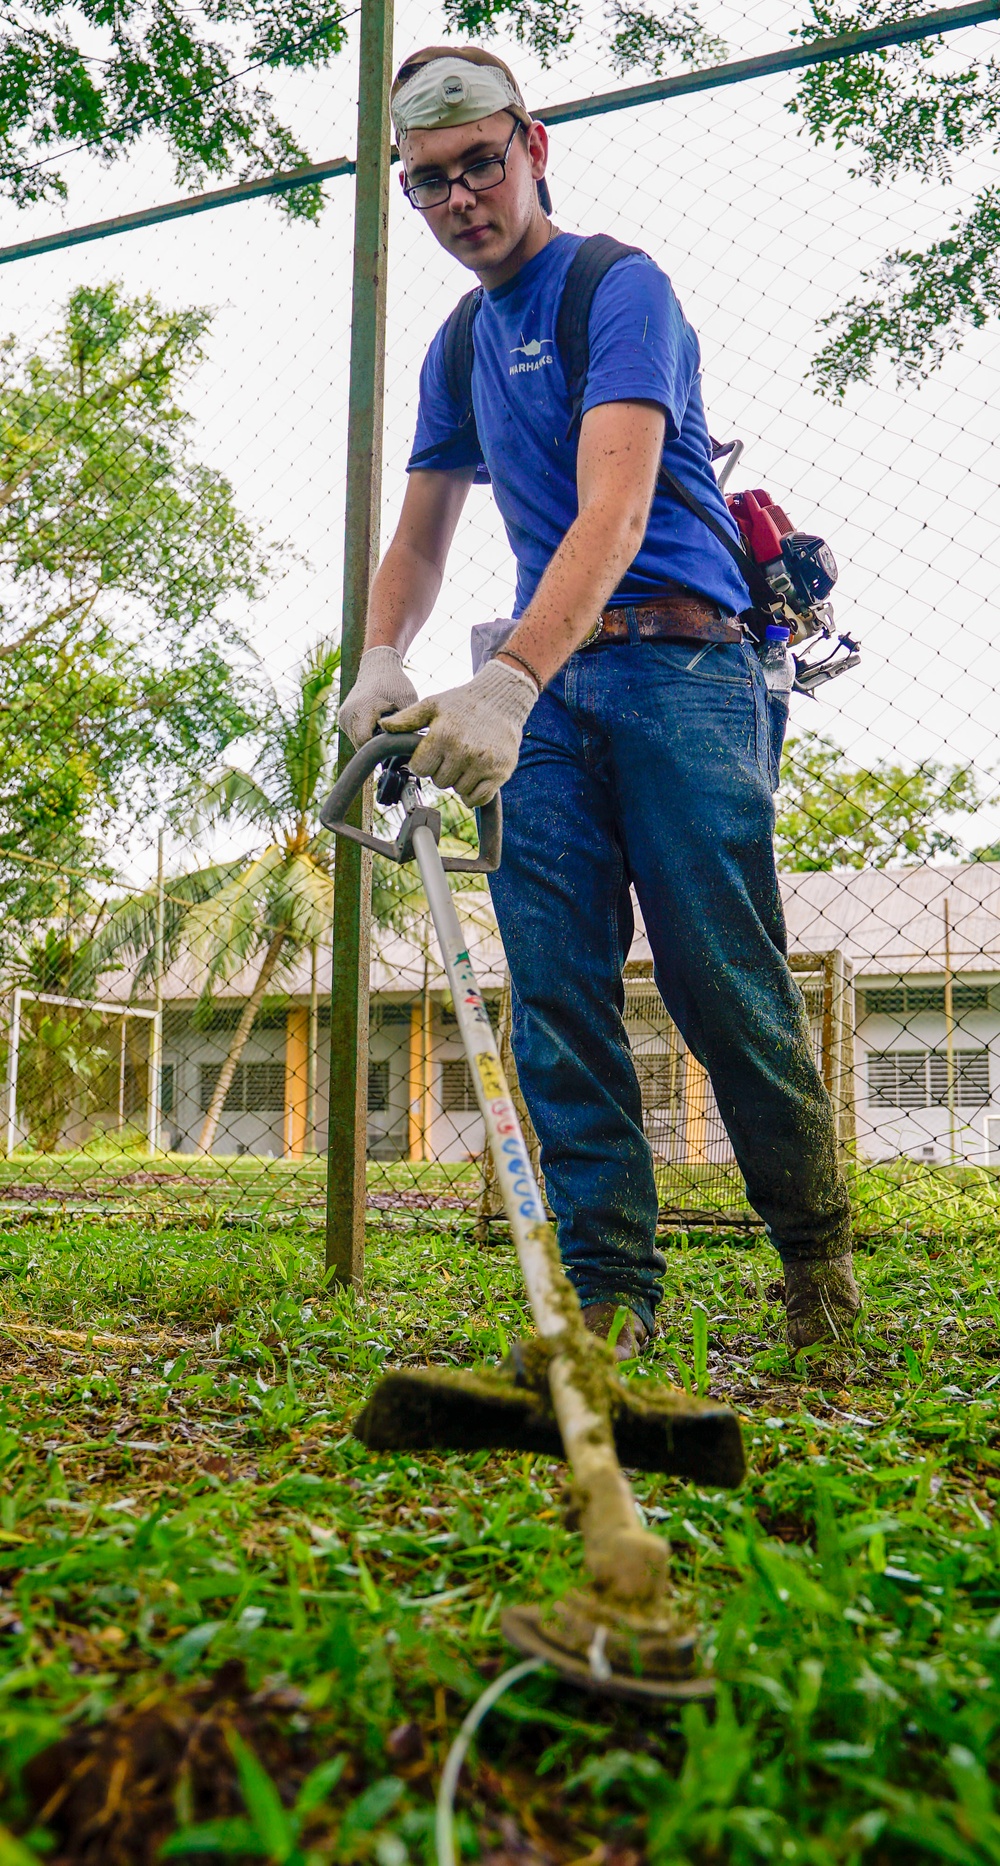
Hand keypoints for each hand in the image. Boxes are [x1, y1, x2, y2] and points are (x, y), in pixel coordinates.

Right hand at [339, 646, 417, 747]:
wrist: (377, 665)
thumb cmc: (396, 683)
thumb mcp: (408, 703)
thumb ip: (407, 726)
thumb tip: (412, 748)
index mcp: (361, 711)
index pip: (366, 744)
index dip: (382, 748)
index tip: (395, 742)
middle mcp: (347, 716)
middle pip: (361, 746)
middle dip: (378, 745)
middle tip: (393, 734)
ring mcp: (343, 718)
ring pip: (358, 742)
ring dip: (373, 740)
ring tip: (386, 726)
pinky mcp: (343, 719)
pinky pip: (356, 735)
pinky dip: (368, 734)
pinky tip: (378, 723)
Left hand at [383, 659, 537, 806]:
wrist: (503, 700)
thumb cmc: (464, 702)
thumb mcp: (433, 705)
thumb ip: (408, 718)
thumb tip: (383, 726)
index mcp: (444, 735)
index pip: (420, 768)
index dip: (423, 762)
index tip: (432, 753)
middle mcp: (463, 751)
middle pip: (439, 782)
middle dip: (442, 771)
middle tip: (452, 755)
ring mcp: (483, 764)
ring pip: (458, 791)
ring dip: (458, 781)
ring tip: (466, 761)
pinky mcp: (500, 773)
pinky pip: (479, 799)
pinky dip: (474, 794)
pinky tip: (474, 777)